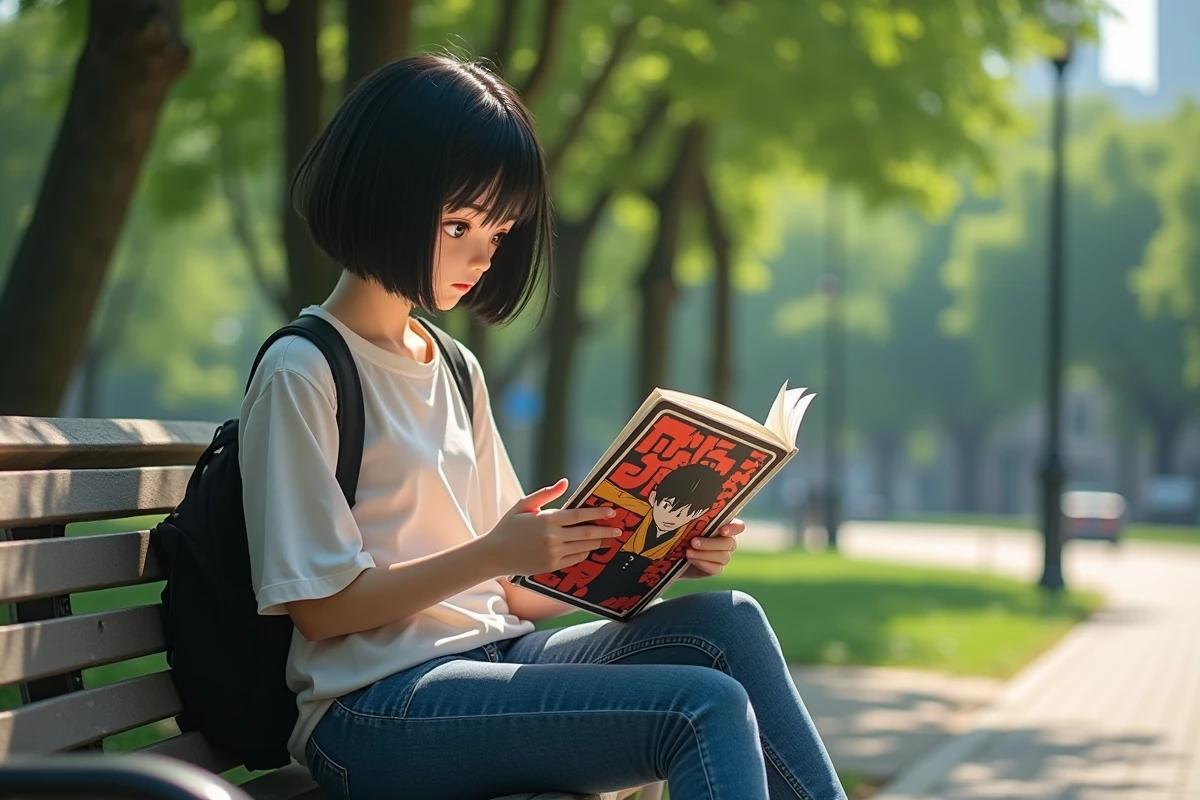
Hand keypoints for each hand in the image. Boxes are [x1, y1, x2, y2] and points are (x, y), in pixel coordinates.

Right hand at [483, 479, 619, 576]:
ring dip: (598, 542)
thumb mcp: (524, 505)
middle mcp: (552, 538)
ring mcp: (553, 554)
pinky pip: (575, 559)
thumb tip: (565, 482)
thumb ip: (546, 493)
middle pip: (586, 532)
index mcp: (547, 520)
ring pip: (583, 547)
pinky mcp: (551, 566)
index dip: (597, 513)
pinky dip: (584, 552)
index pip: (579, 515)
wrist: (494, 554)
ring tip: (609, 539)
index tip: (611, 511)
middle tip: (618, 529)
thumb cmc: (508, 526)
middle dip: (605, 530)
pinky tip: (590, 548)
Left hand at [680, 519, 743, 578]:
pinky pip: (716, 568)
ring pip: (723, 556)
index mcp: (724, 526)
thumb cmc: (683, 532)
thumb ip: (697, 520)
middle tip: (693, 542)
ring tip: (688, 552)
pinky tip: (691, 559)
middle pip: (729, 543)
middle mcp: (727, 541)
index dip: (733, 528)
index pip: (738, 527)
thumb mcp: (688, 524)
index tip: (722, 530)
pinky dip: (703, 564)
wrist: (674, 554)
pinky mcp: (717, 568)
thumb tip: (693, 510)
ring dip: (704, 554)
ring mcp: (724, 556)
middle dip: (710, 543)